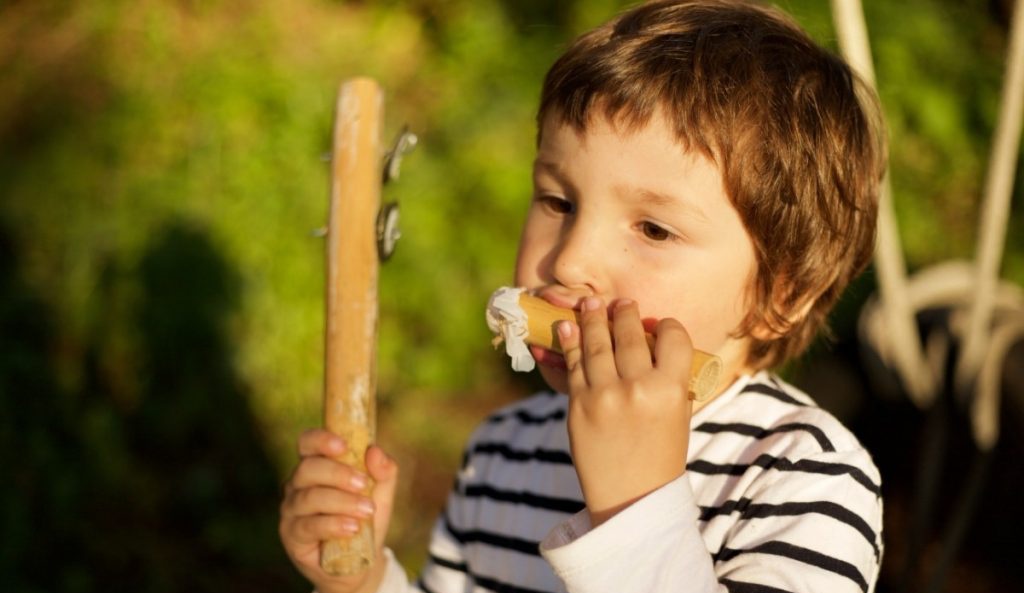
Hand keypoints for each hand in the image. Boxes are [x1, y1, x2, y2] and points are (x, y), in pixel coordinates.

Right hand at [279, 429, 398, 592]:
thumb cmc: (364, 517)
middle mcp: (298, 484)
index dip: (321, 440)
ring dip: (342, 502)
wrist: (358, 559)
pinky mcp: (292, 535)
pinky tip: (352, 527)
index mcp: (316, 466)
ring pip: (310, 497)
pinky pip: (309, 525)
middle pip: (308, 468)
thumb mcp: (381, 493)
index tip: (343, 446)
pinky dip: (333, 524)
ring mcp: (291, 510)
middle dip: (339, 474)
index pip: (307, 443)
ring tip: (367, 511)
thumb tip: (375, 451)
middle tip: (363, 484)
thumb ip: (384, 471)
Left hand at [559, 297, 693, 525]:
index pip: (672, 337)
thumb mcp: (678, 414)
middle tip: (620, 303)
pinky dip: (570, 342)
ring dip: (593, 318)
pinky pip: (573, 364)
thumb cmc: (659, 454)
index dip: (665, 326)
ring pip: (597, 342)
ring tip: (591, 304)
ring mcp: (604, 395)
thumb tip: (649, 338)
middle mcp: (638, 388)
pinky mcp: (578, 405)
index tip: (658, 324)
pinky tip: (568, 327)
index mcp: (671, 390)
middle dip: (624, 313)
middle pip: (630, 334)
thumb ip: (668, 378)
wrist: (630, 497)